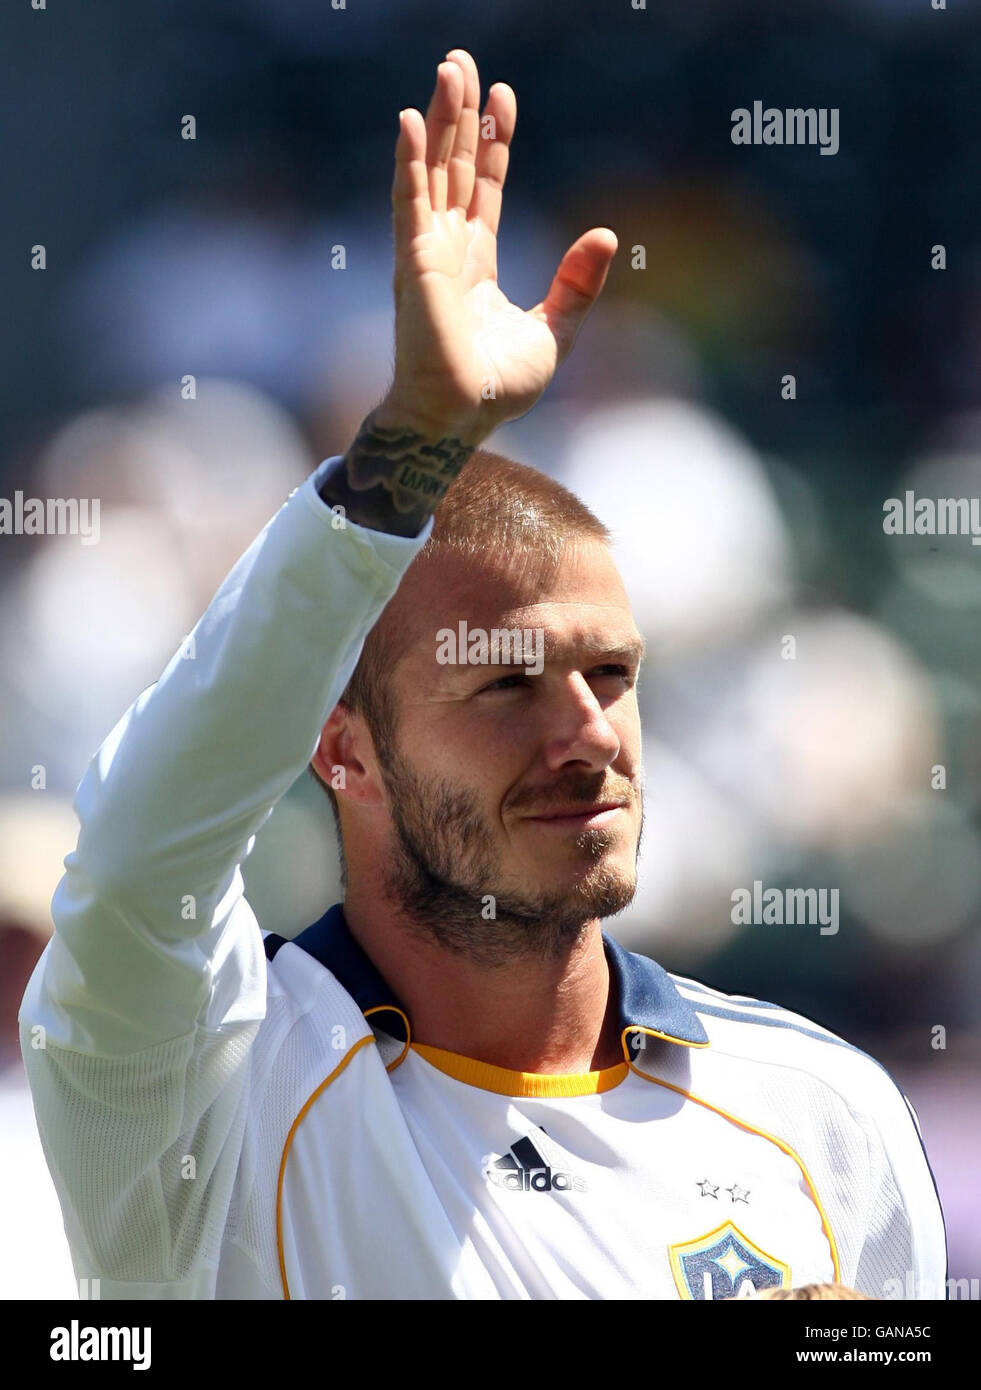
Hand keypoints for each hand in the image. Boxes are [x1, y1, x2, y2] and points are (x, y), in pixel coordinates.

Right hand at [381, 49, 617, 443]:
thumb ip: (577, 284)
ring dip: (438, 119)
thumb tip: (606, 234)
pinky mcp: (414, 263)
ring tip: (448, 68)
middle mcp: (447, 250)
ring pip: (433, 172)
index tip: (504, 97)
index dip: (493, 142)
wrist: (462, 418)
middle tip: (461, 60)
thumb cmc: (495, 387)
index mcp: (475, 263)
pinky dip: (409, 161)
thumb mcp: (552, 329)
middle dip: (460, 114)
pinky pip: (409, 202)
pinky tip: (410, 120)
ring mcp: (427, 253)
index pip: (483, 188)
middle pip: (454, 167)